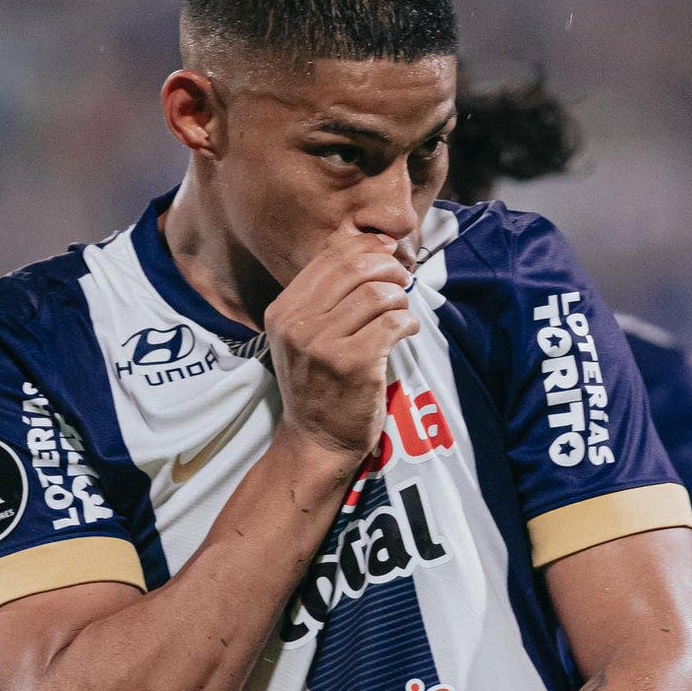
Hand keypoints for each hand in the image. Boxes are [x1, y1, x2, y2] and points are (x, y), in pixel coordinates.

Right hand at [265, 229, 419, 461]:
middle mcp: (297, 325)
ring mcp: (323, 345)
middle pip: (355, 268)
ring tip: (400, 313)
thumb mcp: (303, 337)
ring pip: (377, 294)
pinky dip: (408, 322)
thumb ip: (325, 297)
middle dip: (389, 269)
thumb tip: (373, 250)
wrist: (317, 441)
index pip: (330, 256)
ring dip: (400, 299)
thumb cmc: (319, 386)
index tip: (387, 259)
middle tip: (402, 283)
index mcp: (283, 311)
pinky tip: (406, 332)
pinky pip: (392, 322)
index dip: (367, 249)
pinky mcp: (352, 364)